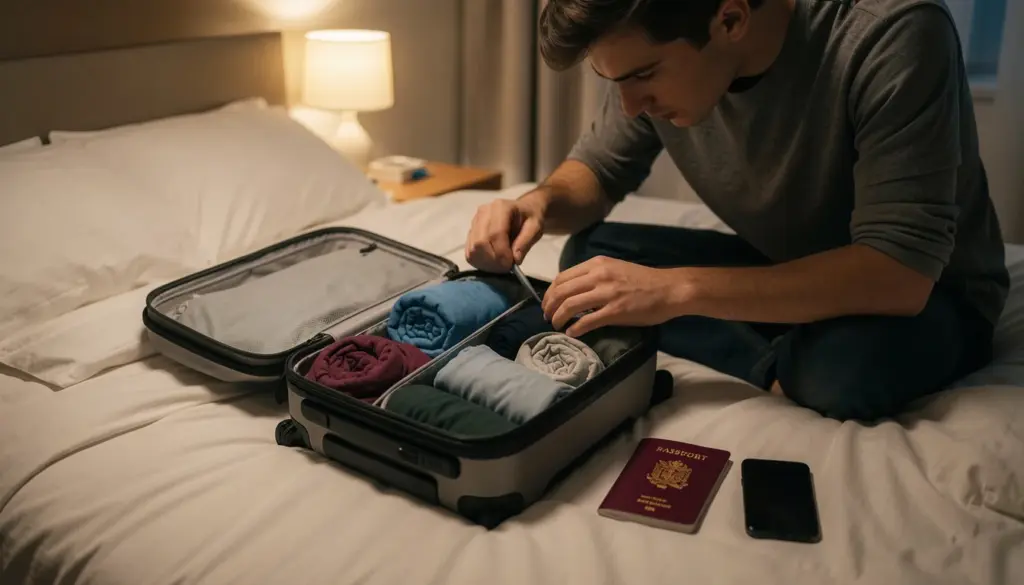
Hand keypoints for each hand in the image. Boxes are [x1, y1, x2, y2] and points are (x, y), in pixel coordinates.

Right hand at [464, 194, 546, 271]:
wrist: (523, 211)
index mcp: (501, 207)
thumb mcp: (535, 228)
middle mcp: (484, 212)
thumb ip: (526, 242)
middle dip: (493, 260)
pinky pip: (469, 252)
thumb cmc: (529, 218)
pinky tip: (491, 263)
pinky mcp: (471, 232)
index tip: (510, 264)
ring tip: (500, 266)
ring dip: (486, 263)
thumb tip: (515, 260)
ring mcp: (475, 222)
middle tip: (505, 268)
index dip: (501, 253)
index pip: (495, 233)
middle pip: (480, 242)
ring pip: (473, 249)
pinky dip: (479, 262)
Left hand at [542, 256, 687, 336]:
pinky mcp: (615, 311)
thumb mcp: (615, 269)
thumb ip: (594, 276)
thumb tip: (574, 290)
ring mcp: (607, 293)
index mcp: (597, 264)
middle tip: (547, 317)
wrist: (669, 289)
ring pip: (569, 306)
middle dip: (549, 306)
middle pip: (561, 291)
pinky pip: (587, 321)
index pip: (562, 277)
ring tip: (556, 325)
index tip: (547, 303)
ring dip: (558, 318)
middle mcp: (598, 275)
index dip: (549, 293)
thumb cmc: (644, 281)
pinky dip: (575, 329)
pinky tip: (572, 333)